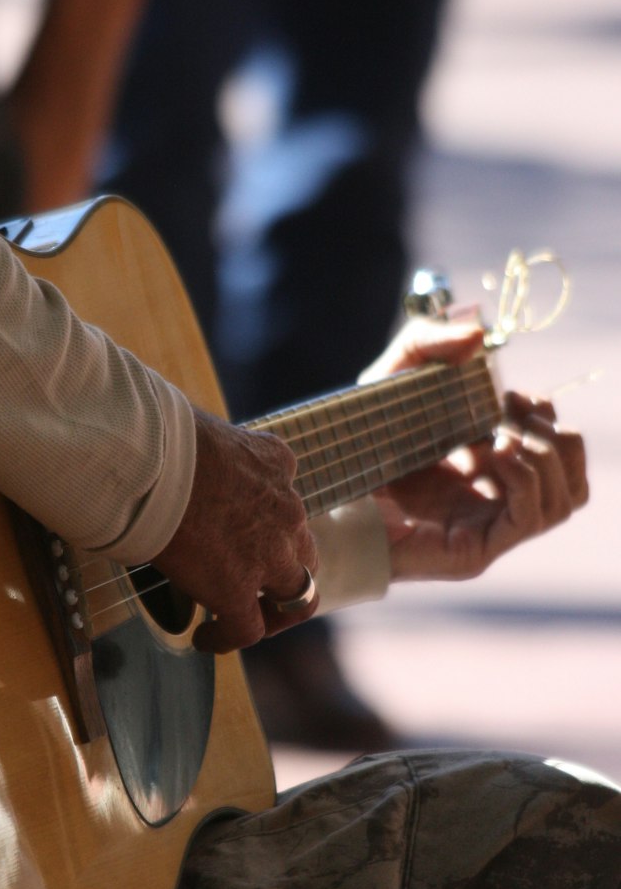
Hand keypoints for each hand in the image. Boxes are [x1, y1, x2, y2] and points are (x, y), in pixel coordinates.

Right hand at [151, 408, 318, 654]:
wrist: (153, 462)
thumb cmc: (161, 437)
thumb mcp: (206, 432)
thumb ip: (210, 453)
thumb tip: (176, 456)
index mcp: (276, 462)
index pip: (284, 497)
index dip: (267, 521)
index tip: (240, 531)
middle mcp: (285, 510)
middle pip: (303, 551)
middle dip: (284, 570)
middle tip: (254, 581)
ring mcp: (268, 554)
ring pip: (296, 596)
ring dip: (275, 611)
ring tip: (245, 619)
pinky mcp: (237, 591)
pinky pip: (247, 629)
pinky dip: (228, 639)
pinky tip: (204, 638)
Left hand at [362, 319, 588, 580]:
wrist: (317, 492)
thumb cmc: (350, 438)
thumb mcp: (390, 374)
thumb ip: (428, 340)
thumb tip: (478, 336)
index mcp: (481, 465)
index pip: (552, 450)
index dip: (545, 416)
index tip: (513, 395)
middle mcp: (489, 500)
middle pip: (571, 479)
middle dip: (555, 435)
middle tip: (511, 413)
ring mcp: (485, 529)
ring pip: (563, 501)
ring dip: (546, 456)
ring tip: (501, 435)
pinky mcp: (474, 552)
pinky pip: (531, 517)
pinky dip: (526, 478)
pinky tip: (495, 452)